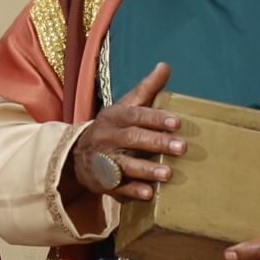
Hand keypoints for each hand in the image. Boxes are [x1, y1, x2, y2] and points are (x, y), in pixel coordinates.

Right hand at [64, 62, 180, 206]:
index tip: (177, 122)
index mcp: (114, 116)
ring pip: (124, 164)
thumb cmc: (113, 127)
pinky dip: (132, 191)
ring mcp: (103, 160)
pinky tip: (149, 194)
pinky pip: (117, 187)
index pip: (135, 115)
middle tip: (182, 147)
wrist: (78, 155)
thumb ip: (146, 89)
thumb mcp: (125, 106)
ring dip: (146, 169)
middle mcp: (106, 137)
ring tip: (168, 174)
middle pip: (131, 139)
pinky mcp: (103, 182)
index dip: (155, 118)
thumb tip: (165, 66)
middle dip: (156, 143)